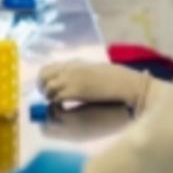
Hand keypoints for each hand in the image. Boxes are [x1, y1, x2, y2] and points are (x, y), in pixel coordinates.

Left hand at [38, 61, 153, 111]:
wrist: (129, 86)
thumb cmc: (118, 81)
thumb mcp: (95, 73)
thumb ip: (80, 75)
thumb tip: (68, 84)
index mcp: (75, 63)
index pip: (47, 69)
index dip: (44, 81)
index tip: (48, 91)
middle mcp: (70, 67)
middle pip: (43, 76)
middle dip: (43, 89)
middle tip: (49, 100)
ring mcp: (72, 78)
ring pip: (47, 88)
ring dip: (50, 98)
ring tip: (58, 105)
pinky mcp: (75, 90)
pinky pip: (56, 97)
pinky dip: (57, 104)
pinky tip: (65, 108)